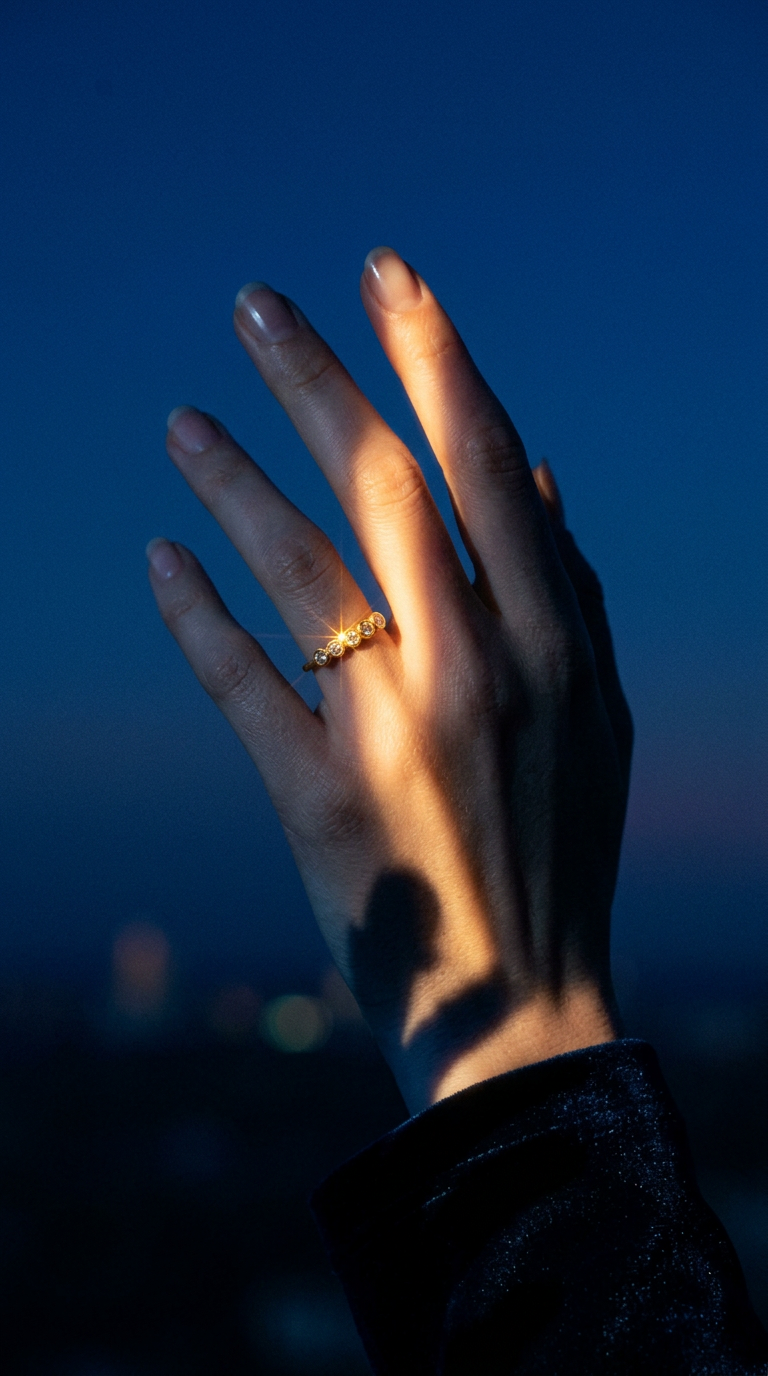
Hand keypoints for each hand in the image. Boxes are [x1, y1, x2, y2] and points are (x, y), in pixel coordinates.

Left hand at [147, 249, 632, 1113]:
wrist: (526, 1009)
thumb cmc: (560, 847)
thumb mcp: (596, 715)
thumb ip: (572, 592)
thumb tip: (536, 471)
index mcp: (555, 642)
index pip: (485, 464)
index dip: (433, 358)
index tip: (386, 275)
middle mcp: (478, 671)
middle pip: (387, 487)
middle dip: (321, 378)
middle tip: (256, 303)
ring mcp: (395, 734)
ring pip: (301, 568)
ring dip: (233, 479)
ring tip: (179, 419)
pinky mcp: (319, 799)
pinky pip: (241, 682)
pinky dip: (195, 612)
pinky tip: (160, 557)